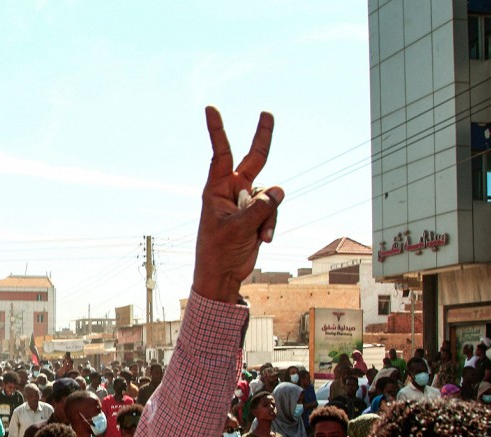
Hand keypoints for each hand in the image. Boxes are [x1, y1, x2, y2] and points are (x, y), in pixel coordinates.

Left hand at [192, 107, 283, 302]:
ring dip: (269, 215)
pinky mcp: (258, 213)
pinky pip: (274, 209)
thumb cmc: (219, 251)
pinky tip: (263, 240)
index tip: (210, 109)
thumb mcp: (238, 229)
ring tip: (259, 235)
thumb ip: (261, 208)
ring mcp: (247, 201)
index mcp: (217, 189)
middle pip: (253, 160)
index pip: (220, 154)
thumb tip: (280, 190)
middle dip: (262, 138)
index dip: (217, 131)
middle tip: (267, 113)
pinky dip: (271, 224)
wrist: (222, 274)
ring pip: (271, 195)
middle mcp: (232, 190)